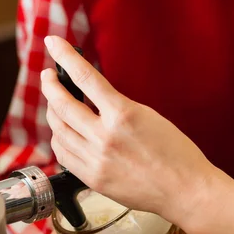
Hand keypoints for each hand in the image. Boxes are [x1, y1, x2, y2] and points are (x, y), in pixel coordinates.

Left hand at [40, 36, 218, 225]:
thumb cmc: (176, 154)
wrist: (185, 190)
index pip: (85, 77)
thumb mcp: (149, 117)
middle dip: (50, 85)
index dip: (65, 56)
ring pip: (58, 130)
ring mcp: (96, 160)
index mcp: (123, 114)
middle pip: (62, 104)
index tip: (53, 44)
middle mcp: (105, 136)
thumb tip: (94, 100)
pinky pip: (63, 155)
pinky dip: (59, 139)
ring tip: (55, 104)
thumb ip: (118, 108)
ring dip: (52, 112)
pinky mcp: (93, 179)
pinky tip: (63, 133)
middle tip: (49, 76)